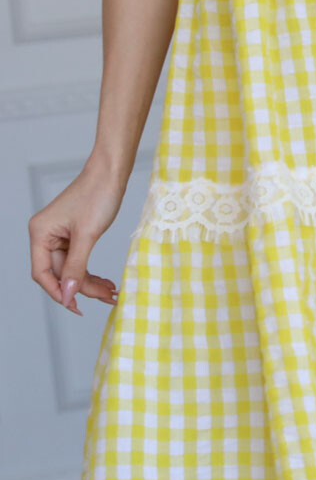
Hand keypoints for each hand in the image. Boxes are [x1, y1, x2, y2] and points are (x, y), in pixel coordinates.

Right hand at [28, 159, 125, 315]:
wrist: (111, 172)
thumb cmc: (97, 195)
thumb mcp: (87, 235)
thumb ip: (76, 267)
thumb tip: (67, 295)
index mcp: (40, 234)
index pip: (42, 273)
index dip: (58, 292)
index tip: (76, 306)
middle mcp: (45, 235)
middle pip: (60, 273)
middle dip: (83, 288)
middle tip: (108, 297)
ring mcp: (59, 235)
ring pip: (71, 269)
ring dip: (90, 282)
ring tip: (111, 293)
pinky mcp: (73, 234)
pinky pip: (78, 259)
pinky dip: (92, 271)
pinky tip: (106, 281)